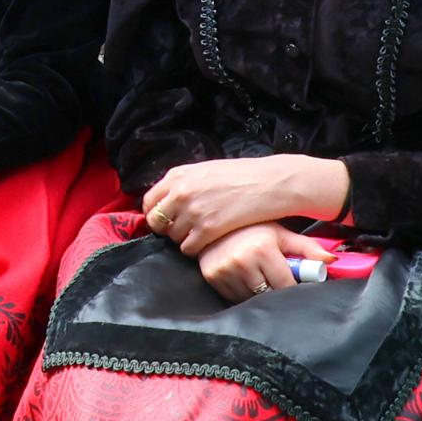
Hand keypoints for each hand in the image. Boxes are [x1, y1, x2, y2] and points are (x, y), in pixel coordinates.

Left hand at [140, 153, 342, 256]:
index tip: (166, 221)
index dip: (156, 214)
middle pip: (157, 222)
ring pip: (173, 238)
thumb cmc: (242, 176)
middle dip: (168, 229)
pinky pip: (189, 248)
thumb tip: (168, 202)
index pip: (150, 202)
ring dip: (184, 240)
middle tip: (183, 231)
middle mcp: (181, 193)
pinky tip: (209, 242)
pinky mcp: (207, 229)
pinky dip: (196, 249)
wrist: (271, 183)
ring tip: (202, 235)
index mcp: (178, 176)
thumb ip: (184, 184)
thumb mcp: (206, 171)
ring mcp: (193, 212)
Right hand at [195, 220, 307, 298]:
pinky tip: (244, 277)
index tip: (295, 284)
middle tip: (276, 278)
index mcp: (262, 249)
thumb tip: (330, 261)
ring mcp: (224, 271)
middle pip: (268, 295)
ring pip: (250, 299)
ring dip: (258, 293)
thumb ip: (307, 248)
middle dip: (276, 290)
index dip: (293, 287)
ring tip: (259, 275)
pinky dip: (242, 292)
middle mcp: (242, 261)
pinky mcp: (212, 277)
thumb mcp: (281, 234)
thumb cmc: (252, 227)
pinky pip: (233, 297)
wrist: (215, 219)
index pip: (286, 285)